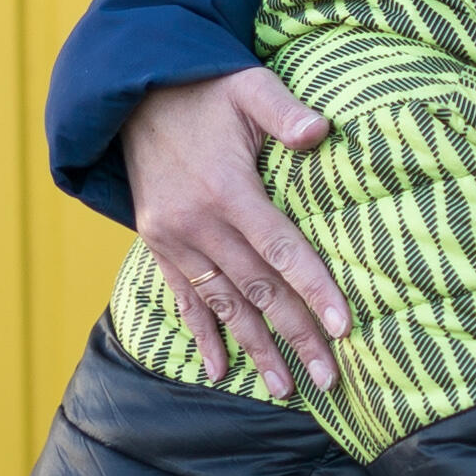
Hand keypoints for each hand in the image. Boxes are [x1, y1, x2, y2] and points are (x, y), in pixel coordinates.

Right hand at [128, 67, 349, 398]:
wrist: (131, 95)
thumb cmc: (204, 89)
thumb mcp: (248, 87)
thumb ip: (284, 110)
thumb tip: (320, 130)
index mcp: (228, 190)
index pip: (282, 250)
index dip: (314, 290)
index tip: (344, 327)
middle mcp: (199, 224)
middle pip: (259, 290)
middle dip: (297, 336)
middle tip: (330, 378)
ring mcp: (175, 239)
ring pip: (224, 305)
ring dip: (256, 348)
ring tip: (287, 388)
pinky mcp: (159, 244)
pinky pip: (183, 298)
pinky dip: (203, 334)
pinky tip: (220, 369)